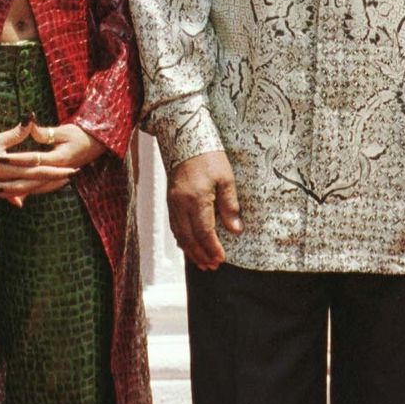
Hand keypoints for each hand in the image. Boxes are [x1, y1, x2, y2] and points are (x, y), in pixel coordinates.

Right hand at [0, 124, 77, 203]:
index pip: (41, 171)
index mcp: (13, 170)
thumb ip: (17, 132)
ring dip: (41, 187)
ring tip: (54, 185)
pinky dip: (16, 196)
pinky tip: (21, 203)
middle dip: (54, 180)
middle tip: (71, 177)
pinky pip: (9, 192)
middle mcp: (9, 180)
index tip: (73, 171)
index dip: (58, 171)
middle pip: (37, 182)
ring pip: (26, 188)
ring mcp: (0, 184)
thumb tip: (31, 116)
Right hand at [167, 150, 241, 270]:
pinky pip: (174, 225)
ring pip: (179, 234)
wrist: (184, 137)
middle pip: (189, 238)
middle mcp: (180, 204)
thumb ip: (229, 205)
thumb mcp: (226, 178)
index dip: (212, 248)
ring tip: (202, 262)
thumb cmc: (208, 156)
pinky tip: (188, 245)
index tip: (221, 259)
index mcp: (196, 199)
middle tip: (212, 266)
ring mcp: (172, 202)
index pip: (204, 232)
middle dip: (201, 254)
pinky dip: (181, 239)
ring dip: (191, 250)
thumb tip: (235, 230)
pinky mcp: (170, 199)